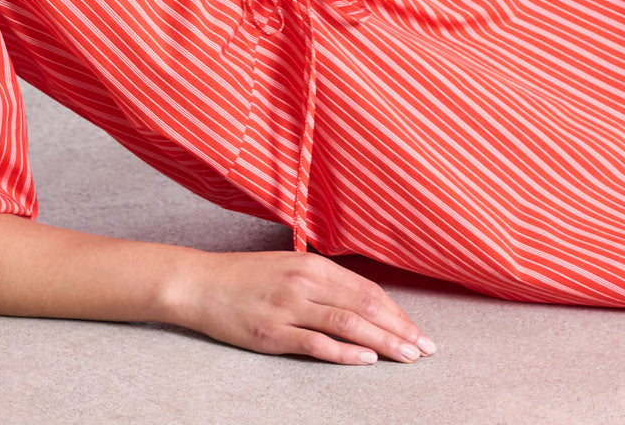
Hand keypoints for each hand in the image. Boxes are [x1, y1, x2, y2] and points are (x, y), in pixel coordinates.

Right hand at [162, 249, 435, 365]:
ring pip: (348, 324)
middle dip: (400, 328)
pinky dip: (345, 352)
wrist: (198, 283)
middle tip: (426, 348)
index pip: (367, 289)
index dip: (397, 311)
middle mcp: (305, 282)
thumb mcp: (288, 266)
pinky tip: (366, 359)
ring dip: (383, 342)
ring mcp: (289, 308)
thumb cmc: (245, 276)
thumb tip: (361, 301)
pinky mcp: (272, 333)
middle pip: (365, 306)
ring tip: (407, 356)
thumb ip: (323, 281)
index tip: (417, 329)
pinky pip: (315, 343)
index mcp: (313, 264)